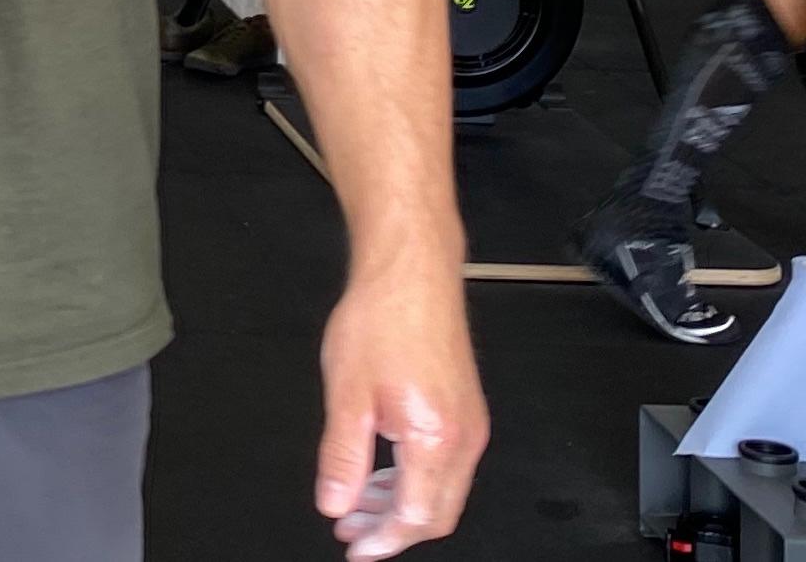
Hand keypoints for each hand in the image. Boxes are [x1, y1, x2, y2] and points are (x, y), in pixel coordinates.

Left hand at [316, 266, 485, 554]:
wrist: (411, 271)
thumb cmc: (382, 318)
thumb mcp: (346, 394)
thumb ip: (342, 458)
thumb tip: (335, 503)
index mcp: (436, 437)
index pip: (415, 517)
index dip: (384, 540)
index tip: (354, 547)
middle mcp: (464, 435)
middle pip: (436, 512)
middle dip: (393, 530)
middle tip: (352, 532)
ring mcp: (470, 422)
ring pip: (441, 490)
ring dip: (400, 506)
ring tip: (357, 506)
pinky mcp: (465, 409)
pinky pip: (445, 464)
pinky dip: (412, 479)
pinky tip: (380, 474)